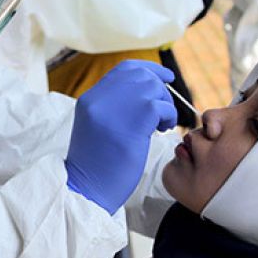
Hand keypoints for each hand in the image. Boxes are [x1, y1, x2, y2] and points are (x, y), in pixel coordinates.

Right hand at [65, 60, 177, 213]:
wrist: (88, 189)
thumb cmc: (97, 164)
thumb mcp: (98, 127)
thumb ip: (113, 106)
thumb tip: (145, 91)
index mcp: (90, 99)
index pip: (124, 69)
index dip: (148, 69)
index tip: (165, 77)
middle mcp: (100, 98)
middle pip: (141, 75)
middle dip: (159, 89)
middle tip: (163, 110)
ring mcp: (116, 108)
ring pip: (153, 89)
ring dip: (165, 105)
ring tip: (161, 125)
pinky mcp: (134, 121)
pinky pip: (161, 106)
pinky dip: (168, 116)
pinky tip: (162, 130)